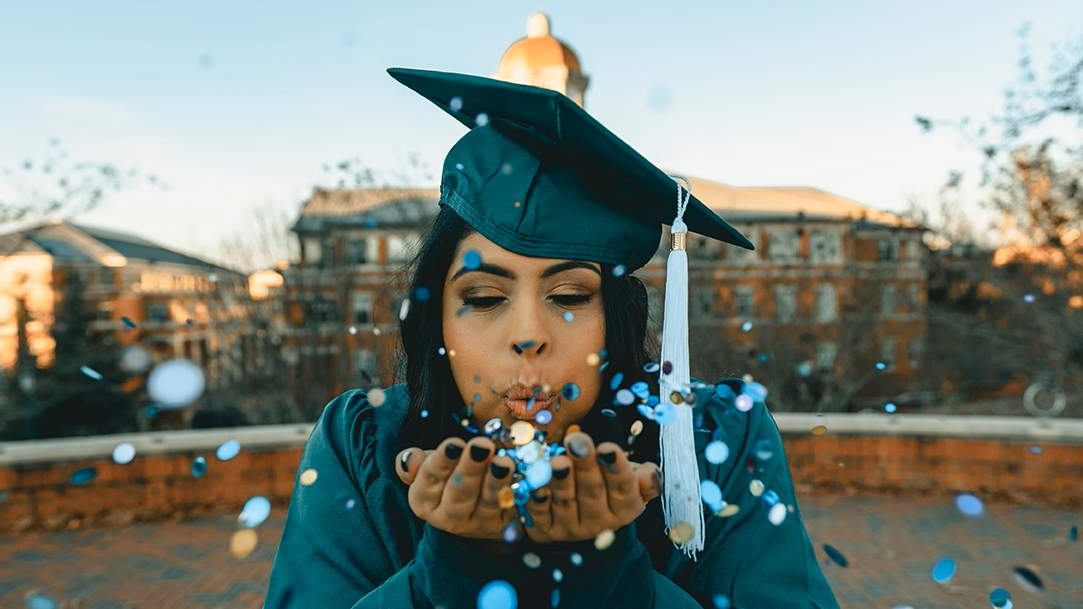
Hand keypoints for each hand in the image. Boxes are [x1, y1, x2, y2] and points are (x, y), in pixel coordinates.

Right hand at [396, 436, 516, 539]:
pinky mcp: (506, 525)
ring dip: (497, 482)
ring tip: (504, 463)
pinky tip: (528, 479)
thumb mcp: (427, 467)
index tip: (454, 443)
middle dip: (471, 469)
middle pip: (460, 494)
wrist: (474, 506)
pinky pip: (516, 510)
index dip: (441, 462)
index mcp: (424, 502)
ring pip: (488, 503)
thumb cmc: (447, 475)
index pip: (429, 480)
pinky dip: (523, 495)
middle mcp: (450, 518)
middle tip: (482, 446)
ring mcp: (480, 524)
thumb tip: (410, 458)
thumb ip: (414, 462)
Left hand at [521, 431, 660, 543]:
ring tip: (557, 461)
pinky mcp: (545, 530)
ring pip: (565, 501)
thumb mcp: (632, 484)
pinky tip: (533, 481)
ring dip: (560, 481)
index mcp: (625, 508)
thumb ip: (644, 479)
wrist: (583, 523)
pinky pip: (539, 513)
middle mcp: (599, 522)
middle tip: (577, 442)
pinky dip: (536, 497)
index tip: (607, 448)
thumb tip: (648, 475)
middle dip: (585, 465)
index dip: (615, 468)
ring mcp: (571, 528)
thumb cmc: (609, 490)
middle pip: (592, 491)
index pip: (622, 487)